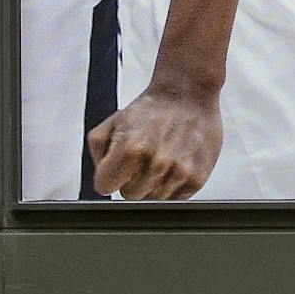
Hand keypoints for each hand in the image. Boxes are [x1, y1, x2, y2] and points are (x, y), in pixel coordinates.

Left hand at [87, 84, 223, 200]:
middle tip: (142, 157)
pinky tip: (174, 164)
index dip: (109, 176)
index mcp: (131, 148)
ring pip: (151, 200)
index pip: (105, 186)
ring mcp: (179, 173)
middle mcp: (156, 162)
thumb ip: (97, 152)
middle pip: (129, 195)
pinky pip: (174, 199)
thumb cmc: (153, 108)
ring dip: (153, 184)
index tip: (117, 167)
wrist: (188, 93)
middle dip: (131, 179)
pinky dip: (172, 186)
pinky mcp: (197, 179)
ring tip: (160, 158)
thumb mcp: (113, 121)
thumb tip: (102, 180)